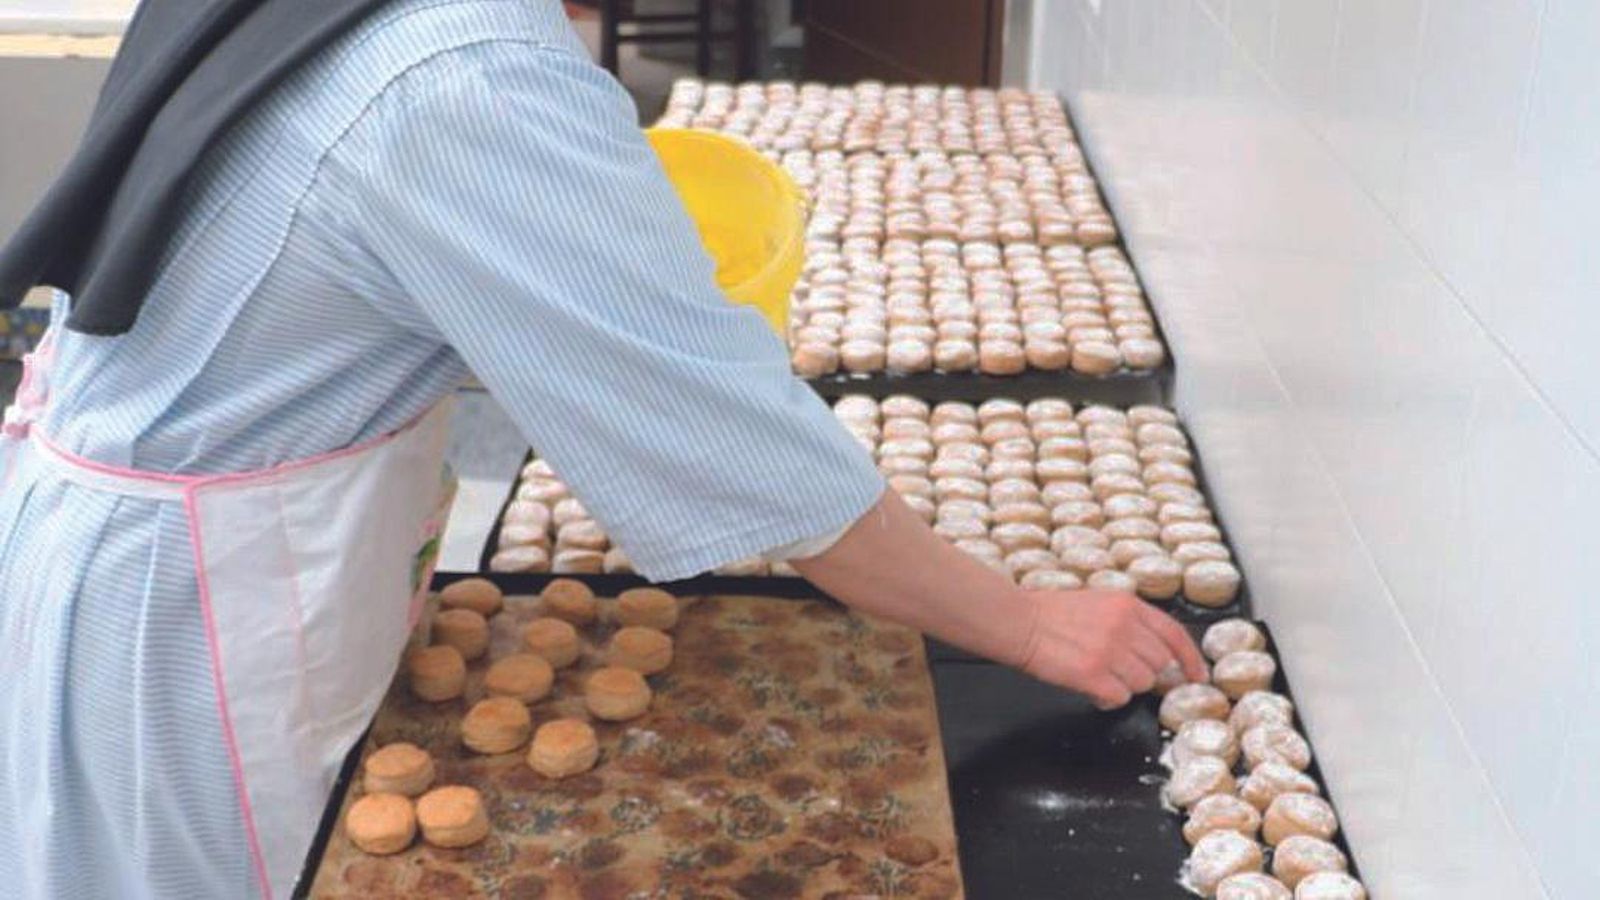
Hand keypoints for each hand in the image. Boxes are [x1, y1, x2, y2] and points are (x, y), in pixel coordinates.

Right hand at [1016, 590, 1208, 708]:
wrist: (1018, 622)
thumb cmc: (1050, 614)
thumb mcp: (1099, 603)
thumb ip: (1129, 621)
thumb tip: (1155, 651)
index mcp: (1128, 605)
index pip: (1175, 634)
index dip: (1190, 660)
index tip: (1197, 676)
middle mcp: (1125, 626)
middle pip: (1158, 665)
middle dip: (1141, 673)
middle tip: (1116, 670)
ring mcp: (1110, 651)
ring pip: (1141, 684)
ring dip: (1123, 686)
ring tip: (1097, 674)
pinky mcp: (1093, 675)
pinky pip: (1119, 699)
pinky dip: (1106, 698)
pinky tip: (1089, 687)